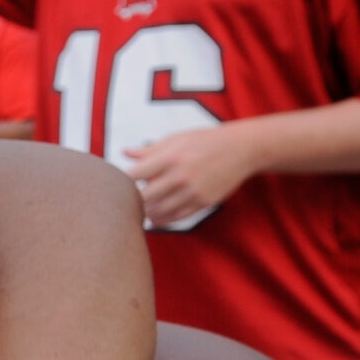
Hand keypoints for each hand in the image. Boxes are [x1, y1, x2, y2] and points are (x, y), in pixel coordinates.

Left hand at [124, 123, 255, 227]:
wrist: (241, 149)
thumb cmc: (204, 141)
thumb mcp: (176, 139)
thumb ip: (149, 150)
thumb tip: (125, 153)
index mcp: (170, 157)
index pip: (135, 175)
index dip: (123, 181)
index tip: (119, 183)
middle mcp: (181, 175)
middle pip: (145, 197)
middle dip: (133, 201)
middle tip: (125, 202)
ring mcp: (193, 191)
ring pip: (160, 211)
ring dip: (146, 213)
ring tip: (140, 211)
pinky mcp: (204, 202)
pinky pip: (178, 217)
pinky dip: (163, 220)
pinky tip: (155, 218)